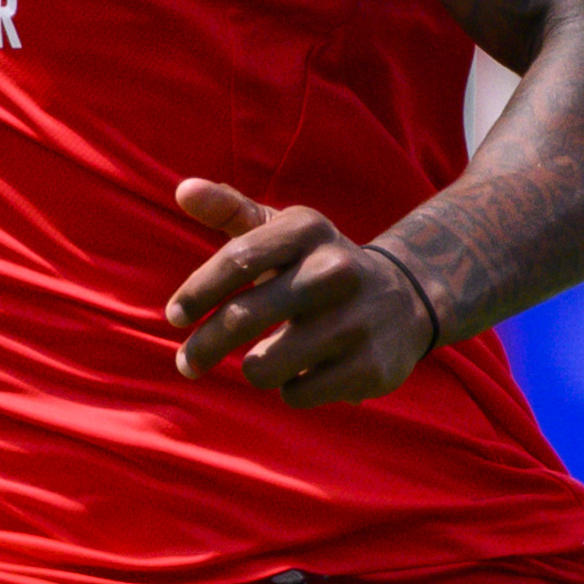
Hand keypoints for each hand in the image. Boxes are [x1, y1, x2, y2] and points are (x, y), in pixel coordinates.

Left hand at [164, 178, 441, 406]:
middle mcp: (335, 269)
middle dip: (203, 347)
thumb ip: (230, 209)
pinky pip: (296, 393)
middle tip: (186, 363)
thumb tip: (182, 190)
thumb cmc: (318, 264)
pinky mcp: (369, 367)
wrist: (408, 298)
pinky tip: (306, 371)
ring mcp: (355, 320)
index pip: (237, 259)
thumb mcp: (283, 231)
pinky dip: (290, 387)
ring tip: (261, 362)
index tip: (175, 316)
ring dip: (253, 369)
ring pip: (263, 366)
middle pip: (241, 317)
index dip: (197, 292)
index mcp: (307, 230)